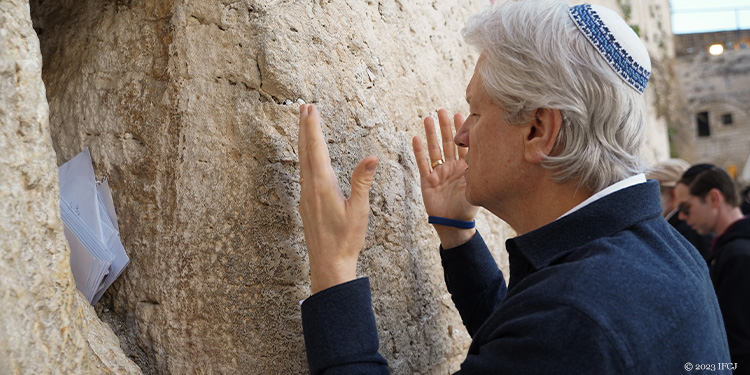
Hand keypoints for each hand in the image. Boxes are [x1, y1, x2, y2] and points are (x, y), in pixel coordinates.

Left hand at [298, 104, 377, 293]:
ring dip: (303, 141)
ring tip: (304, 126)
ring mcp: (305, 196)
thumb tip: (372, 157)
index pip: (317, 148)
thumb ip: (362, 181)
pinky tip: (309, 158)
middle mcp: (310, 187)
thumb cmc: (345, 239)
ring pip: (302, 161)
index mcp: (322, 185)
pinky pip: (304, 173)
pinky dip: (305, 157)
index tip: (311, 109)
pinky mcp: (306, 204)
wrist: (328, 265)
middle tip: (303, 108)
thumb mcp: (359, 209)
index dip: (313, 127)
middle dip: (304, 128)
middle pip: (304, 150)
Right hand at [413, 109, 477, 247]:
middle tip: (442, 110)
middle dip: (445, 126)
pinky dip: (419, 151)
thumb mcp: (474, 187)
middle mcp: (452, 168)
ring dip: (431, 134)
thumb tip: (479, 150)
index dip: (462, 130)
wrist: (453, 224)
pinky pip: (422, 163)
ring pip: (434, 149)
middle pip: (448, 142)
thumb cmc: (466, 209)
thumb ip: (475, 170)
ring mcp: (439, 173)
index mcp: (466, 168)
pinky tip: (416, 138)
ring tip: (428, 118)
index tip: (461, 114)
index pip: (464, 144)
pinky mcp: (428, 180)